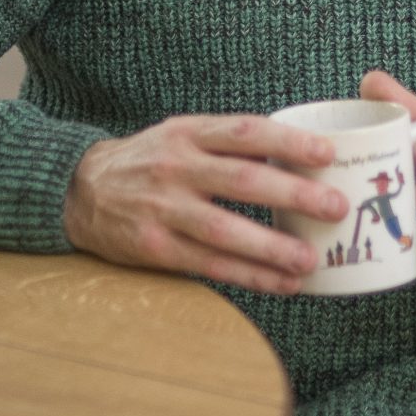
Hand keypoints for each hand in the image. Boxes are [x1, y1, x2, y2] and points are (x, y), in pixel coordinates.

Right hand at [64, 114, 347, 295]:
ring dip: (272, 248)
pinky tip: (283, 283)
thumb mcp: (181, 134)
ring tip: (310, 259)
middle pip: (242, 181)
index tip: (327, 154)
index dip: (288, 142)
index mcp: (188, 133)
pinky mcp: (155, 248)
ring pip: (225, 230)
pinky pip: (210, 265)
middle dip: (292, 196)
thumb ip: (228, 144)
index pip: (244, 132)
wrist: (81, 189)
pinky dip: (250, 276)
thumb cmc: (150, 160)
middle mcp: (176, 168)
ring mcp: (163, 209)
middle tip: (334, 207)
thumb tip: (298, 157)